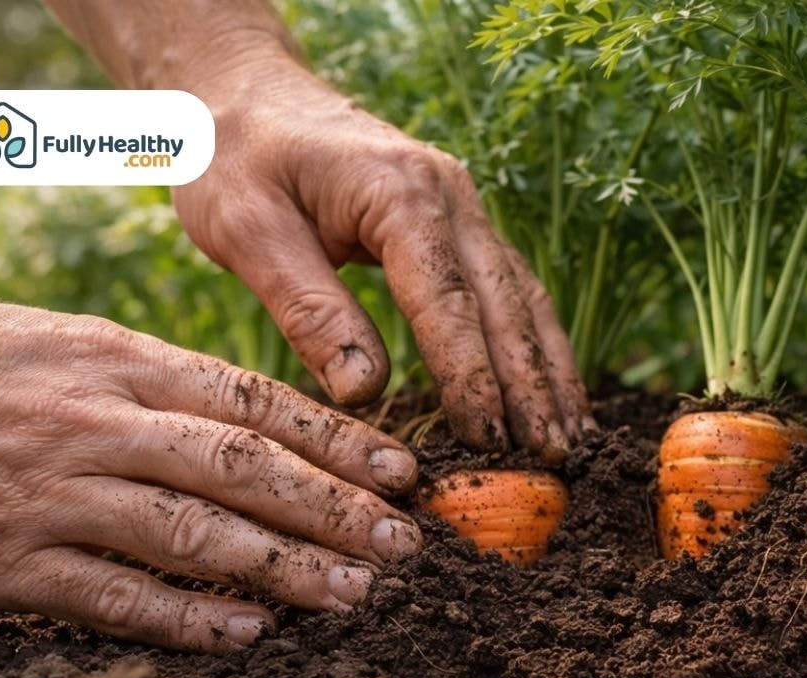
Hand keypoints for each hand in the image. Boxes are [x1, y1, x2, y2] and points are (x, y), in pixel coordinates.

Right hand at [0, 276, 422, 652]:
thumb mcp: (79, 345)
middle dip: (334, 510)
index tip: (405, 473)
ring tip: (353, 595)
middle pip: (242, 468)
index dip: (338, 440)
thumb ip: (170, 385)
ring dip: (282, 568)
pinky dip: (184, 618)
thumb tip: (274, 427)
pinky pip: (110, 594)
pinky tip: (246, 636)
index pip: (255, 402)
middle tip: (403, 547)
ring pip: (192, 533)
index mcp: (123, 361)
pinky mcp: (4, 558)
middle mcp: (98, 423)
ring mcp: (52, 492)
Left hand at [173, 64, 590, 461]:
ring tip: (572, 441)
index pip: (448, 299)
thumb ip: (308, 309)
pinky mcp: (457, 225)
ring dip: (549, 371)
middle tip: (554, 458)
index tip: (489, 438)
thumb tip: (366, 391)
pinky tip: (551, 395)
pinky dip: (534, 346)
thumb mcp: (246, 229)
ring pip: (523, 297)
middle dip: (532, 384)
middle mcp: (450, 194)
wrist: (242, 90)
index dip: (472, 375)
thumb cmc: (234, 157)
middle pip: (506, 301)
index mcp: (399, 192)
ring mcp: (462, 207)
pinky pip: (509, 291)